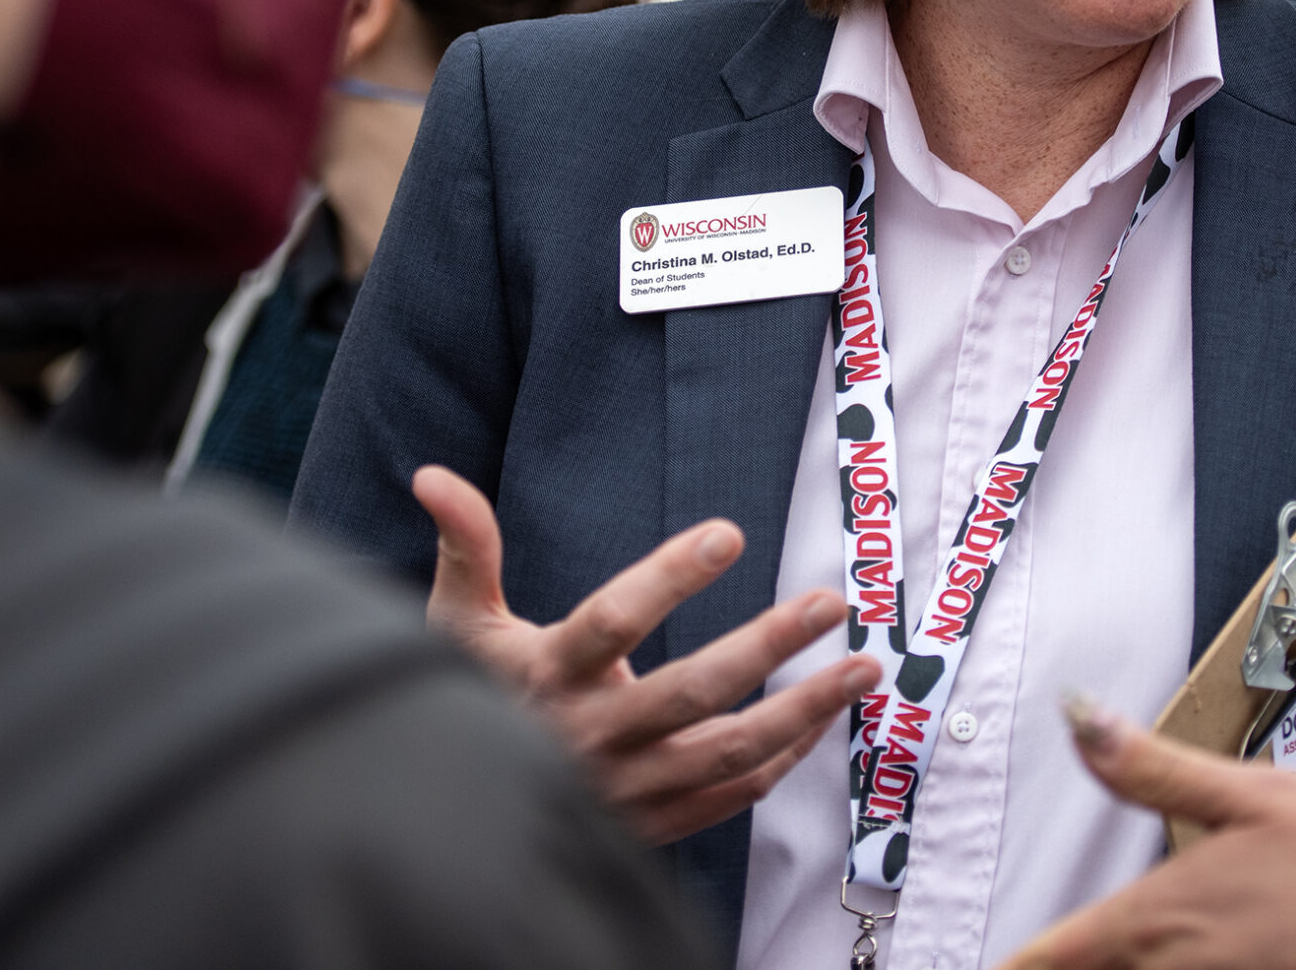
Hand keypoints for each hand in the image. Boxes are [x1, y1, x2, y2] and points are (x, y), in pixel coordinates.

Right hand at [413, 465, 881, 843]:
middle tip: (829, 601)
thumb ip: (464, 546)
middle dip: (768, 644)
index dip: (668, 578)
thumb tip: (432, 476)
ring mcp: (629, 787)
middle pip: (690, 691)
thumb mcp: (455, 622)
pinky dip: (787, 756)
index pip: (611, 623)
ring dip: (804, 709)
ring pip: (728, 750)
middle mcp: (590, 737)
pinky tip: (824, 714)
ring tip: (863, 666)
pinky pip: (734, 792)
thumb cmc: (472, 695)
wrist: (463, 817)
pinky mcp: (657, 820)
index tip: (728, 533)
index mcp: (545, 677)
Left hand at [1000, 697, 1295, 969]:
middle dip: (1063, 962)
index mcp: (1156, 919)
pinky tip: (1193, 956)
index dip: (1013, 959)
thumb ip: (1151, 768)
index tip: (992, 954)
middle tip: (1039, 947)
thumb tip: (1076, 718)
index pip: (1041, 960)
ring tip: (1097, 950)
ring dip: (1118, 969)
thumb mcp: (1254, 792)